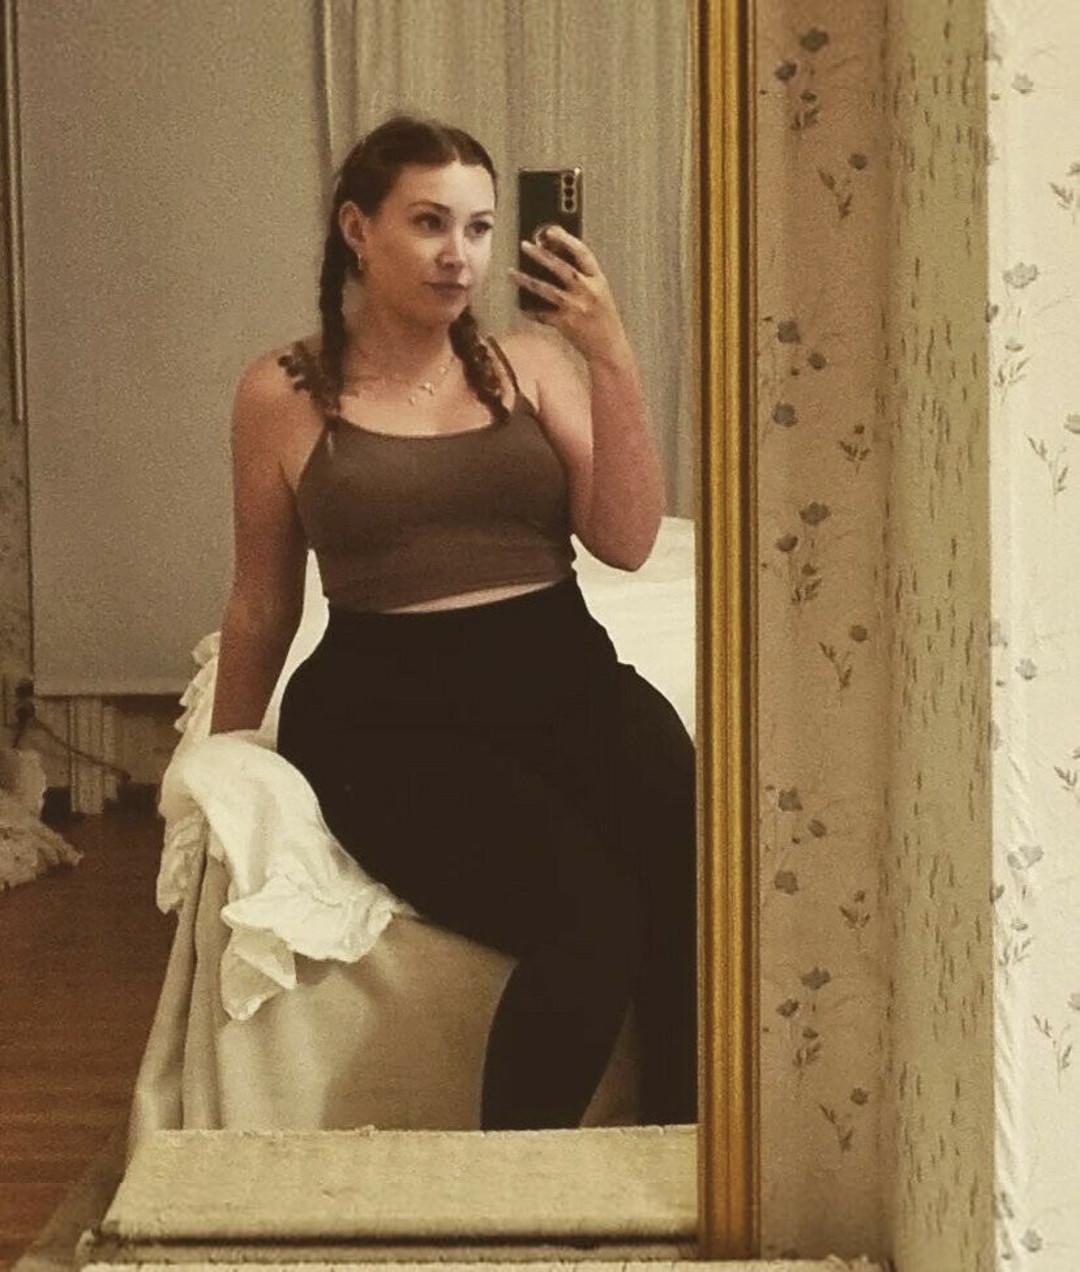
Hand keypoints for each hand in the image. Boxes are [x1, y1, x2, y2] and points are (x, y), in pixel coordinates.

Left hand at [507, 225, 630, 363]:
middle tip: (525, 245)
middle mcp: (587, 292)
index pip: (582, 253)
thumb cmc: (605, 321)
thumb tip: (558, 259)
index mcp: (599, 281)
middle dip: (541, 255)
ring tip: (512, 272)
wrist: (609, 349)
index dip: (565, 239)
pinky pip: (542, 314)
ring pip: (545, 289)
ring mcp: (575, 308)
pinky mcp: (565, 324)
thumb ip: (584, 277)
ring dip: (526, 280)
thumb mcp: (601, 293)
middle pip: (560, 267)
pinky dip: (530, 311)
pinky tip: (520, 306)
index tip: (550, 231)